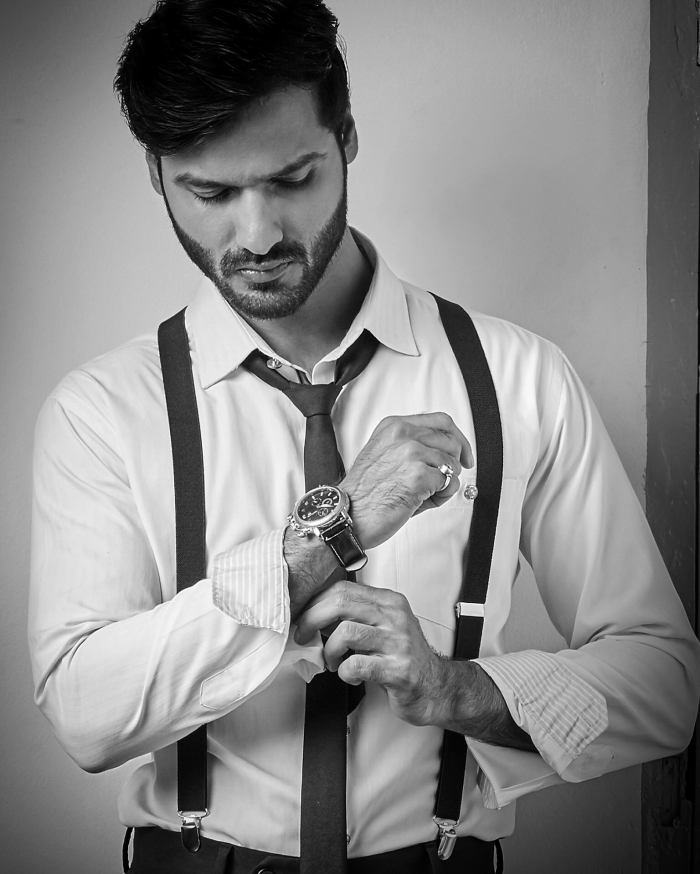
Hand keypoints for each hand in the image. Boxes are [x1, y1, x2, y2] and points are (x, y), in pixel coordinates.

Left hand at [295, 579, 449, 726]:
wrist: (436, 688)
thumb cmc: (404, 659)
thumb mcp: (384, 627)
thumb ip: (357, 616)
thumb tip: (316, 614)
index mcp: (390, 602)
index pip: (344, 589)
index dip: (316, 602)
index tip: (305, 615)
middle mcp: (395, 617)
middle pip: (341, 604)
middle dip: (312, 620)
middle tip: (304, 636)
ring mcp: (398, 643)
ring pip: (345, 633)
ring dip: (329, 650)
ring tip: (333, 661)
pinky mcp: (397, 670)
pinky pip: (356, 664)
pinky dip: (344, 672)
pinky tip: (350, 675)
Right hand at [341, 412, 472, 549]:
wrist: (347, 515)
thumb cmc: (364, 493)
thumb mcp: (384, 454)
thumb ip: (412, 445)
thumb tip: (446, 453)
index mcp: (394, 426)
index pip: (440, 421)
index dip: (458, 438)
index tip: (463, 454)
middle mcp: (402, 434)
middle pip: (451, 442)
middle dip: (452, 466)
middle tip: (438, 483)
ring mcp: (411, 453)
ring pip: (453, 464)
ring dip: (444, 483)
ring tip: (423, 494)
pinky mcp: (419, 475)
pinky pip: (450, 483)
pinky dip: (442, 496)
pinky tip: (422, 501)